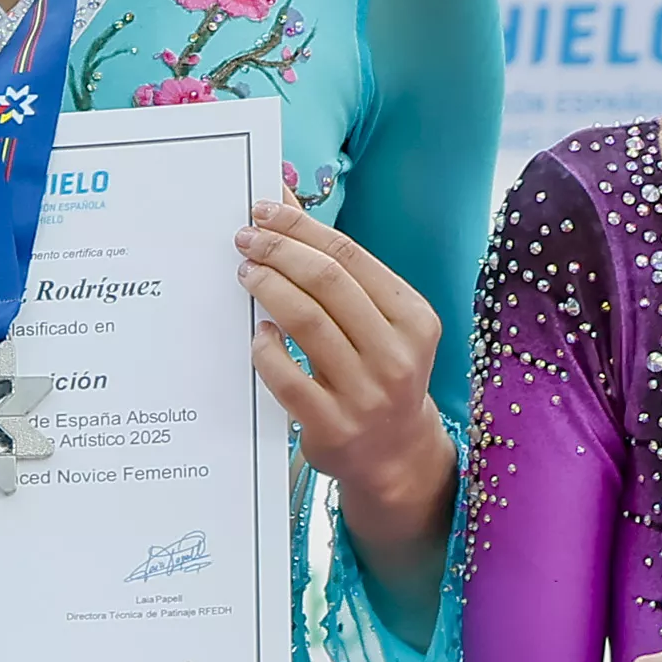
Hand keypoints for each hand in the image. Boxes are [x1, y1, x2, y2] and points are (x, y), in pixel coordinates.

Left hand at [239, 200, 450, 524]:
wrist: (395, 453)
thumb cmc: (382, 373)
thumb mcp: (385, 322)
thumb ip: (344, 273)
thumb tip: (286, 209)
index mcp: (414, 318)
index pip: (351, 256)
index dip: (302, 228)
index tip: (266, 211)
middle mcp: (396, 354)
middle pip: (327, 281)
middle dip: (279, 251)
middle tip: (246, 239)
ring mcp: (366, 393)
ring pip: (306, 321)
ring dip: (268, 288)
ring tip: (247, 273)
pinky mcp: (333, 425)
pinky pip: (287, 376)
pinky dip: (266, 349)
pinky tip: (259, 333)